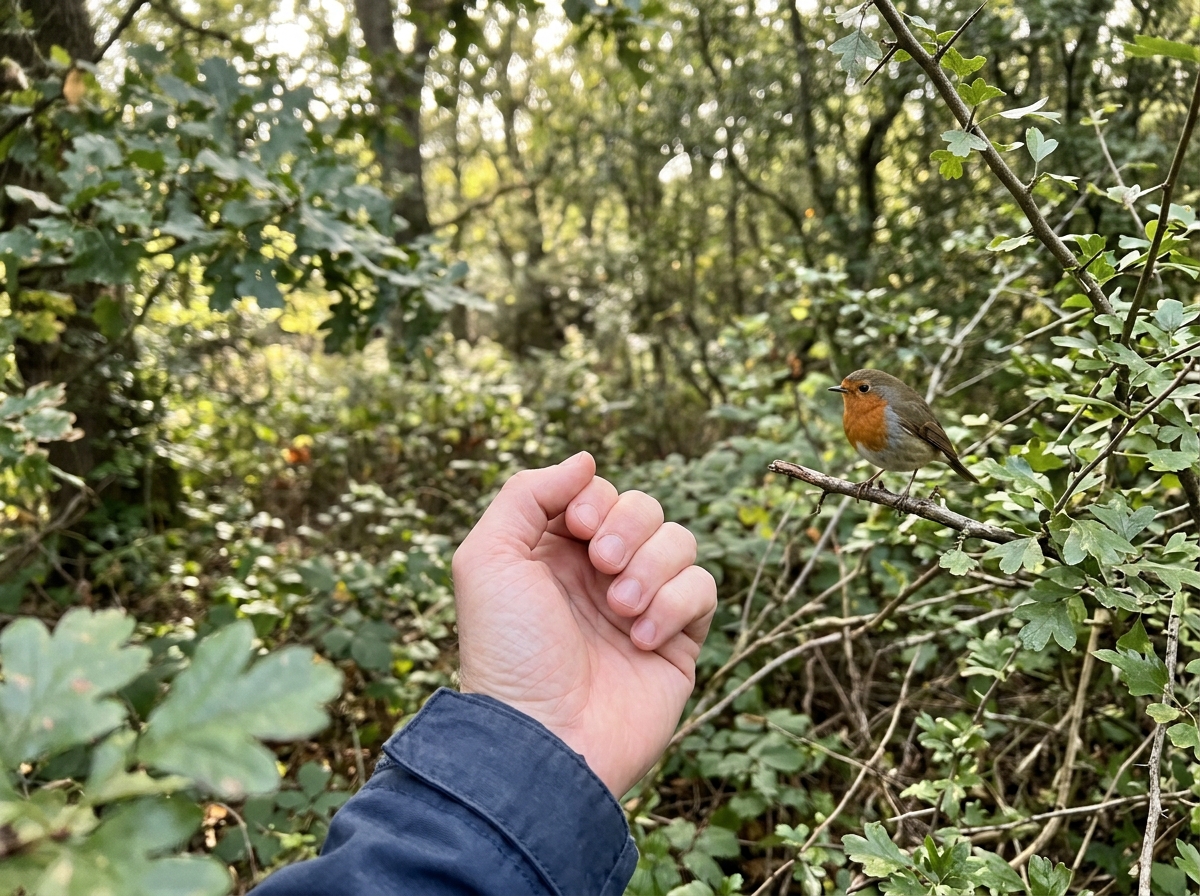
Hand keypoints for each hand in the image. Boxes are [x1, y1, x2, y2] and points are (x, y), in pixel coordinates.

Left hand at [452, 452, 716, 796]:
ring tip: (620, 610)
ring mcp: (640, 606)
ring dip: (652, 567)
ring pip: (679, 541)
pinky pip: (703, 586)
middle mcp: (598, 575)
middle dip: (627, 528)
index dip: (595, 499)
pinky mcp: (678, 639)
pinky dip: (677, 603)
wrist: (545, 738)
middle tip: (602, 567)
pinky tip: (643, 638)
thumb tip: (585, 459)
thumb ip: (527, 493)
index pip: (597, 492)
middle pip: (643, 508)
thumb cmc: (509, 652)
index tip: (577, 527)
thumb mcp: (488, 558)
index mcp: (553, 552)